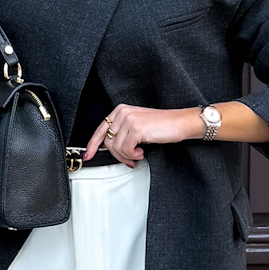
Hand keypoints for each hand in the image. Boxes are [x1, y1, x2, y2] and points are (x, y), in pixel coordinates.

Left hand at [85, 103, 199, 165]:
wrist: (180, 123)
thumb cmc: (162, 125)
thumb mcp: (137, 126)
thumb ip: (122, 133)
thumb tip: (108, 149)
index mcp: (120, 110)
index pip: (100, 129)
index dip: (92, 144)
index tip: (88, 155)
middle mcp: (122, 112)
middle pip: (107, 141)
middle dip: (117, 155)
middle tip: (129, 159)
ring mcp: (129, 120)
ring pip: (115, 148)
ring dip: (127, 156)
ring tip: (138, 154)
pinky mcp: (136, 129)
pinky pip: (126, 150)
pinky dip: (133, 156)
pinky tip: (142, 152)